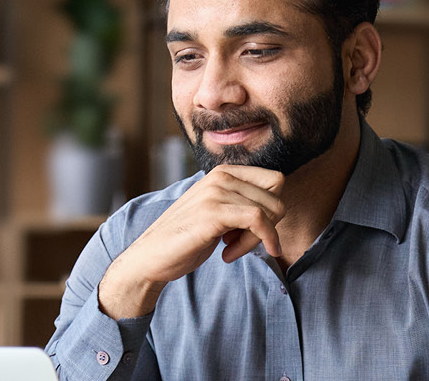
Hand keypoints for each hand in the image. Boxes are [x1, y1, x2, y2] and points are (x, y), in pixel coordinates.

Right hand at [97, 165, 284, 318]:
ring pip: (269, 211)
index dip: (272, 209)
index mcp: (223, 172)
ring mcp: (216, 192)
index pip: (275, 181)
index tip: (252, 230)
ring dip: (257, 239)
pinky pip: (259, 221)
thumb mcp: (217, 212)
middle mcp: (221, 176)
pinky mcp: (214, 212)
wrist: (151, 256)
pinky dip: (258, 242)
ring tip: (231, 250)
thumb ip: (240, 203)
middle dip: (268, 226)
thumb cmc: (185, 238)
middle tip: (241, 243)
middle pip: (276, 196)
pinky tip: (230, 256)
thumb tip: (278, 207)